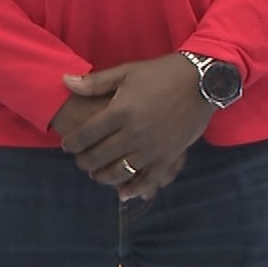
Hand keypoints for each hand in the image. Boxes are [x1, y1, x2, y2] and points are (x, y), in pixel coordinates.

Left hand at [58, 55, 216, 200]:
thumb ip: (95, 82)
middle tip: (79, 161)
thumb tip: (65, 81)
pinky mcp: (170, 156)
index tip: (66, 146)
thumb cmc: (160, 74)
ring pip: (120, 171)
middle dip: (84, 162)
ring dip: (104, 176)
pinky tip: (123, 193)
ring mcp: (153, 148)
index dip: (72, 143)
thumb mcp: (125, 72)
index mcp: (120, 112)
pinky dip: (135, 189)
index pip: (87, 134)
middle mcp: (134, 133)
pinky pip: (150, 180)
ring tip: (96, 174)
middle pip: (100, 156)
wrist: (202, 82)